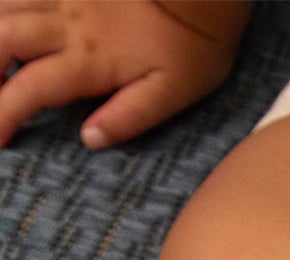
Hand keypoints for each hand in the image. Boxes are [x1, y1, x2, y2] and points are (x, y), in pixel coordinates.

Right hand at [0, 0, 248, 149]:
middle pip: (1, 38)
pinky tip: (7, 20)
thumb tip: (89, 138)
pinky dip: (6, 3)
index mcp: (88, 61)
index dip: (4, 114)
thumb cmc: (193, 48)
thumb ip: (129, 117)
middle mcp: (66, 23)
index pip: (31, 89)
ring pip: (3, 5)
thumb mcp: (171, 94)